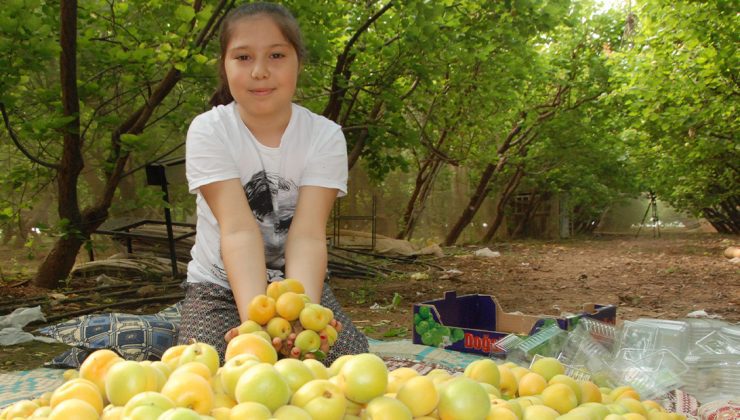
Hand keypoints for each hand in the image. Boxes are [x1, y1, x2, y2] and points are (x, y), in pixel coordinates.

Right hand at [224, 319, 342, 359]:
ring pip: (319, 343)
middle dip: (306, 349)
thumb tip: (228, 336)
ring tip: (324, 335)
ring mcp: (312, 340)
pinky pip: (329, 330)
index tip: (285, 343)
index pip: (286, 352)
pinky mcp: (321, 331)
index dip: (287, 349)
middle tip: (305, 343)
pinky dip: (333, 327)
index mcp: (286, 349)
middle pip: (304, 351)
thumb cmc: (268, 319)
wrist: (286, 304)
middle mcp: (300, 347)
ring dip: (323, 341)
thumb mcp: (256, 323)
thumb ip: (243, 330)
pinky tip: (337, 323)